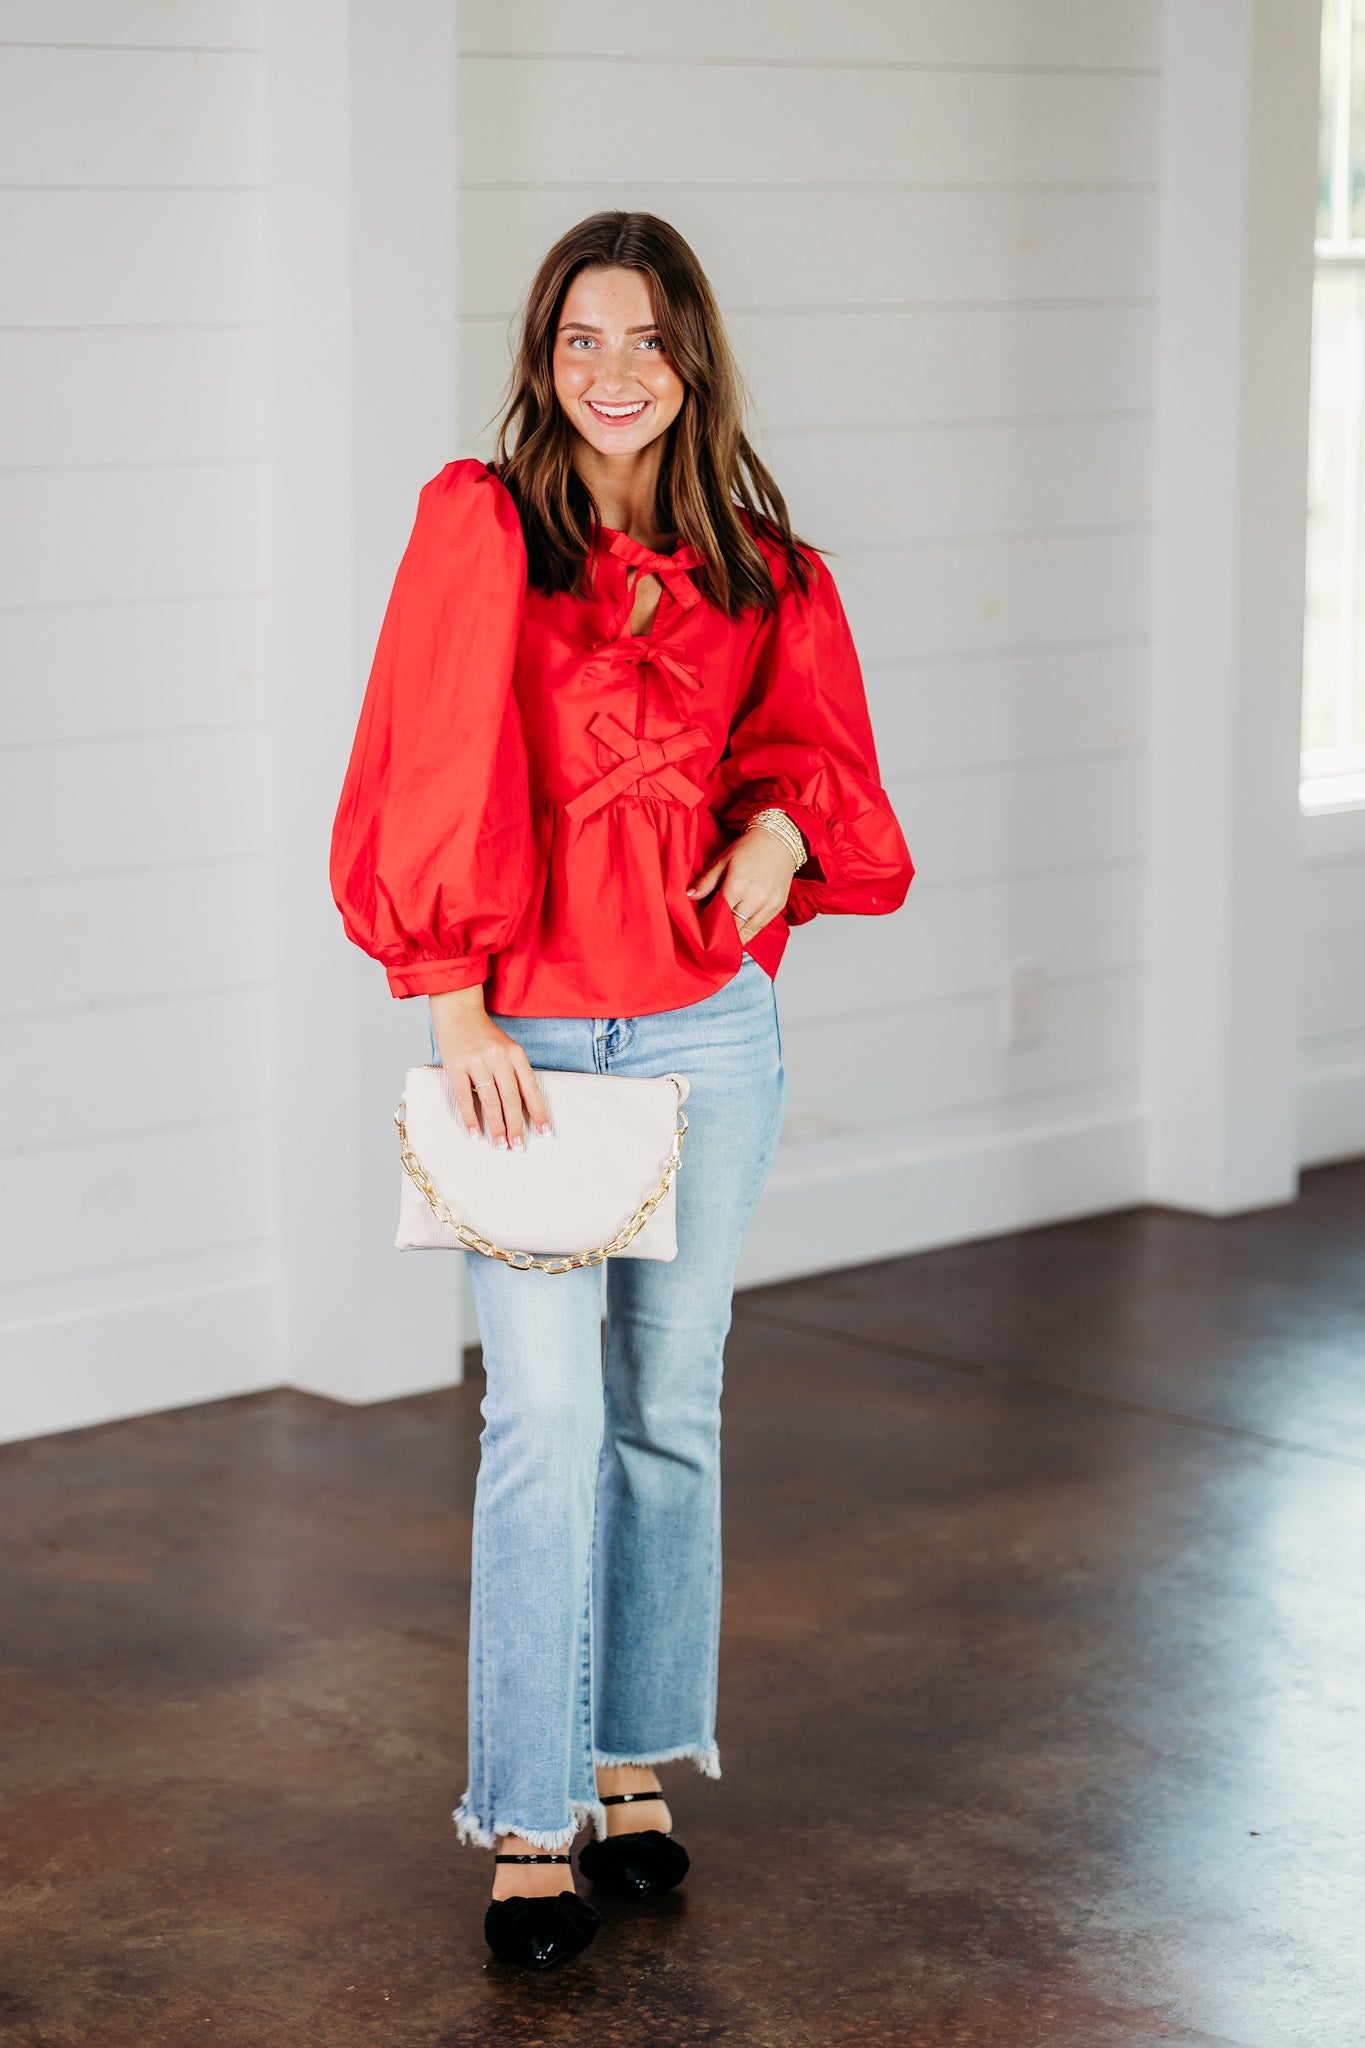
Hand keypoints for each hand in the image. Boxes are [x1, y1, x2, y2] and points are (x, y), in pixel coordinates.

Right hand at [428, 986, 550, 1148]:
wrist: (458, 1013)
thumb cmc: (485, 1036)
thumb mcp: (507, 1048)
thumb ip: (515, 1073)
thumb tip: (525, 1108)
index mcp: (515, 1054)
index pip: (530, 1088)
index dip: (539, 1112)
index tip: (545, 1131)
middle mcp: (498, 1058)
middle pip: (510, 1098)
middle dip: (516, 1125)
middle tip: (518, 1145)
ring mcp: (476, 1062)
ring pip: (490, 1101)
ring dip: (496, 1126)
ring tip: (500, 1144)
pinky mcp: (455, 1067)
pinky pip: (463, 1097)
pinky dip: (470, 1117)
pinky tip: (474, 1132)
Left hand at [687, 826, 797, 941]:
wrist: (778, 841)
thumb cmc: (749, 848)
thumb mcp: (723, 860)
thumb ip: (707, 881)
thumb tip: (689, 896)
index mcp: (737, 886)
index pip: (718, 916)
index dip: (709, 924)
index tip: (702, 927)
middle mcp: (755, 898)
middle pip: (733, 928)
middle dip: (721, 934)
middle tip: (711, 935)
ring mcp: (768, 904)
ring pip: (747, 932)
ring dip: (735, 936)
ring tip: (725, 936)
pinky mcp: (777, 907)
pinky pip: (760, 927)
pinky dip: (749, 930)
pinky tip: (740, 929)